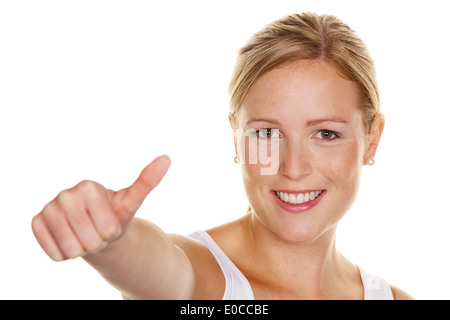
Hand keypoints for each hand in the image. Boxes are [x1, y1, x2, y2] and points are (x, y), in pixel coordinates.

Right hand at [31, 155, 170, 260]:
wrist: (93, 227)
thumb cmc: (115, 214)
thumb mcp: (132, 201)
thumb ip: (147, 181)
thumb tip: (167, 158)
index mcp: (89, 186)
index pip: (108, 228)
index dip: (112, 232)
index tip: (109, 222)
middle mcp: (65, 194)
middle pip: (90, 240)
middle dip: (98, 242)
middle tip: (96, 231)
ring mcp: (48, 208)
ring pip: (72, 249)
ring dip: (82, 250)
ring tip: (84, 235)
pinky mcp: (36, 223)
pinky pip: (54, 253)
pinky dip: (65, 254)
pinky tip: (69, 240)